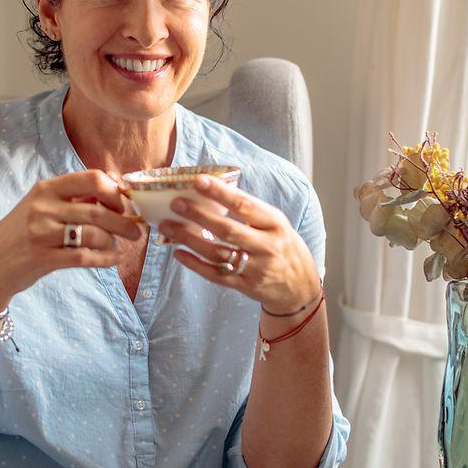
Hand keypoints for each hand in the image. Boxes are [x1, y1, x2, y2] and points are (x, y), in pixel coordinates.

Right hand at [0, 170, 143, 311]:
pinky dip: (105, 259)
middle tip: (136, 231)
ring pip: (95, 234)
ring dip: (114, 242)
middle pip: (99, 210)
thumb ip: (74, 197)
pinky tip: (111, 260)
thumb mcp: (41, 206)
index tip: (123, 205)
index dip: (115, 192)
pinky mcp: (43, 259)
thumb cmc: (22, 233)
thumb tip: (116, 188)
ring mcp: (42, 233)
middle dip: (124, 222)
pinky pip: (86, 258)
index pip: (92, 178)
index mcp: (46, 188)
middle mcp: (43, 207)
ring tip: (117, 247)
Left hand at [158, 175, 319, 313]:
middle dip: (199, 215)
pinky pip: (216, 275)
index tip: (197, 180)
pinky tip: (178, 253)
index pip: (244, 205)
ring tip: (168, 226)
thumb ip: (249, 210)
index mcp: (274, 223)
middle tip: (176, 203)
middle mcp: (267, 246)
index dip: (220, 192)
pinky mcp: (245, 286)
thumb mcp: (275, 223)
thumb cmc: (281, 245)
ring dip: (189, 239)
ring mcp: (256, 268)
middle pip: (227, 230)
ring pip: (217, 253)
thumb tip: (212, 190)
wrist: (299, 286)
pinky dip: (195, 264)